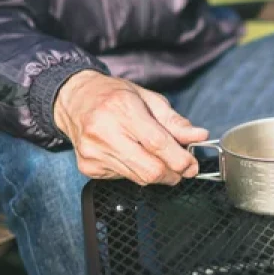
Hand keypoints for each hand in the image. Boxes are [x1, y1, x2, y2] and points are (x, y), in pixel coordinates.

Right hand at [54, 71, 208, 184]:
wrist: (75, 100)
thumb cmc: (114, 96)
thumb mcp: (149, 99)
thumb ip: (175, 122)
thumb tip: (199, 136)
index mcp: (122, 109)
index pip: (157, 144)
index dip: (180, 159)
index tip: (192, 164)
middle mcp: (104, 132)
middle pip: (149, 170)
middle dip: (172, 174)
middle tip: (182, 168)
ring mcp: (93, 152)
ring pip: (139, 178)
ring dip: (156, 173)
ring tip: (156, 156)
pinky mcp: (88, 167)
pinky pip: (124, 178)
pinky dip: (136, 171)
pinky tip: (131, 154)